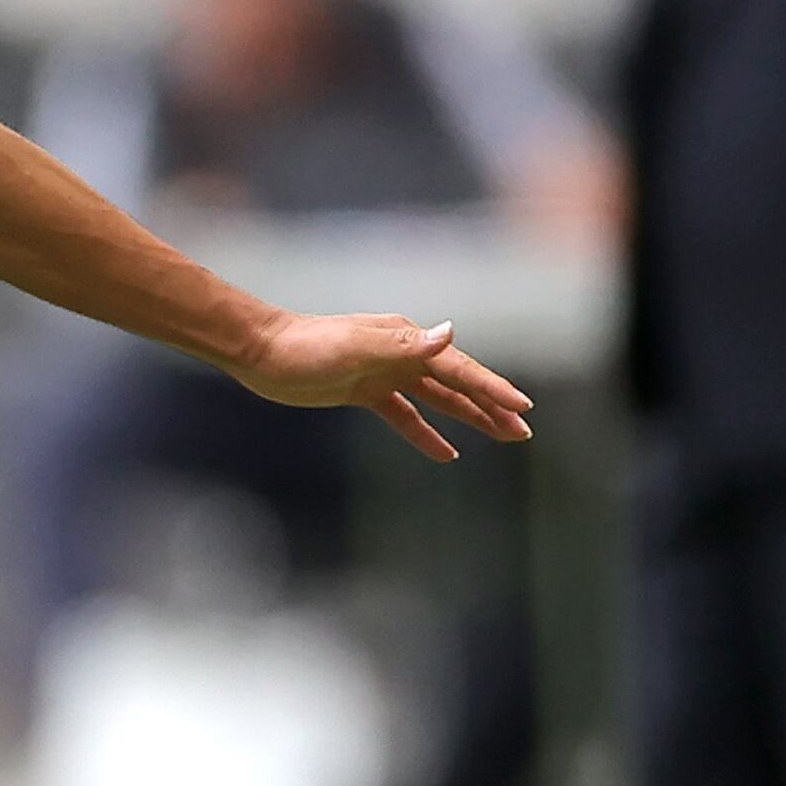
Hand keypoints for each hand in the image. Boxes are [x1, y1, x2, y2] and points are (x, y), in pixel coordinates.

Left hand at [223, 307, 535, 459]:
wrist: (262, 352)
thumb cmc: (307, 347)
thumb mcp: (358, 347)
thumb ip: (405, 344)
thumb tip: (449, 332)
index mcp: (406, 340)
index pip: (459, 367)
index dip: (492, 388)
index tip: (523, 407)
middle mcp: (402, 353)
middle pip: (457, 383)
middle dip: (491, 406)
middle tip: (523, 430)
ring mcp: (384, 372)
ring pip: (437, 399)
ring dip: (469, 417)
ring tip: (501, 436)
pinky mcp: (365, 392)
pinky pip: (405, 415)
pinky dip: (426, 432)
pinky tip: (446, 453)